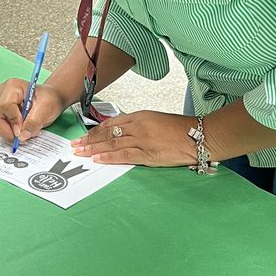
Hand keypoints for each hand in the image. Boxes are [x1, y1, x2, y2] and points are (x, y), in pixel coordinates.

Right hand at [0, 80, 66, 145]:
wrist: (50, 99)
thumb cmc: (48, 99)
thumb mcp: (46, 109)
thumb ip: (33, 122)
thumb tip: (21, 136)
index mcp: (12, 86)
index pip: (5, 106)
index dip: (13, 122)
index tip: (22, 133)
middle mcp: (1, 93)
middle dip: (8, 132)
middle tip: (23, 139)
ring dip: (9, 133)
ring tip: (25, 133)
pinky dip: (9, 132)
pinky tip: (21, 131)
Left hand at [70, 111, 196, 166]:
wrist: (199, 136)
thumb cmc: (181, 130)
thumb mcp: (156, 121)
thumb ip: (139, 126)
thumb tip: (123, 134)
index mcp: (140, 116)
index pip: (111, 123)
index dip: (95, 131)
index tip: (84, 136)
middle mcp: (138, 126)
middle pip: (107, 133)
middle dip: (89, 140)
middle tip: (75, 146)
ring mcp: (142, 140)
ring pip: (112, 144)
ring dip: (93, 149)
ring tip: (80, 153)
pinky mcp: (148, 154)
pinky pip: (124, 155)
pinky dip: (109, 157)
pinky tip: (98, 159)